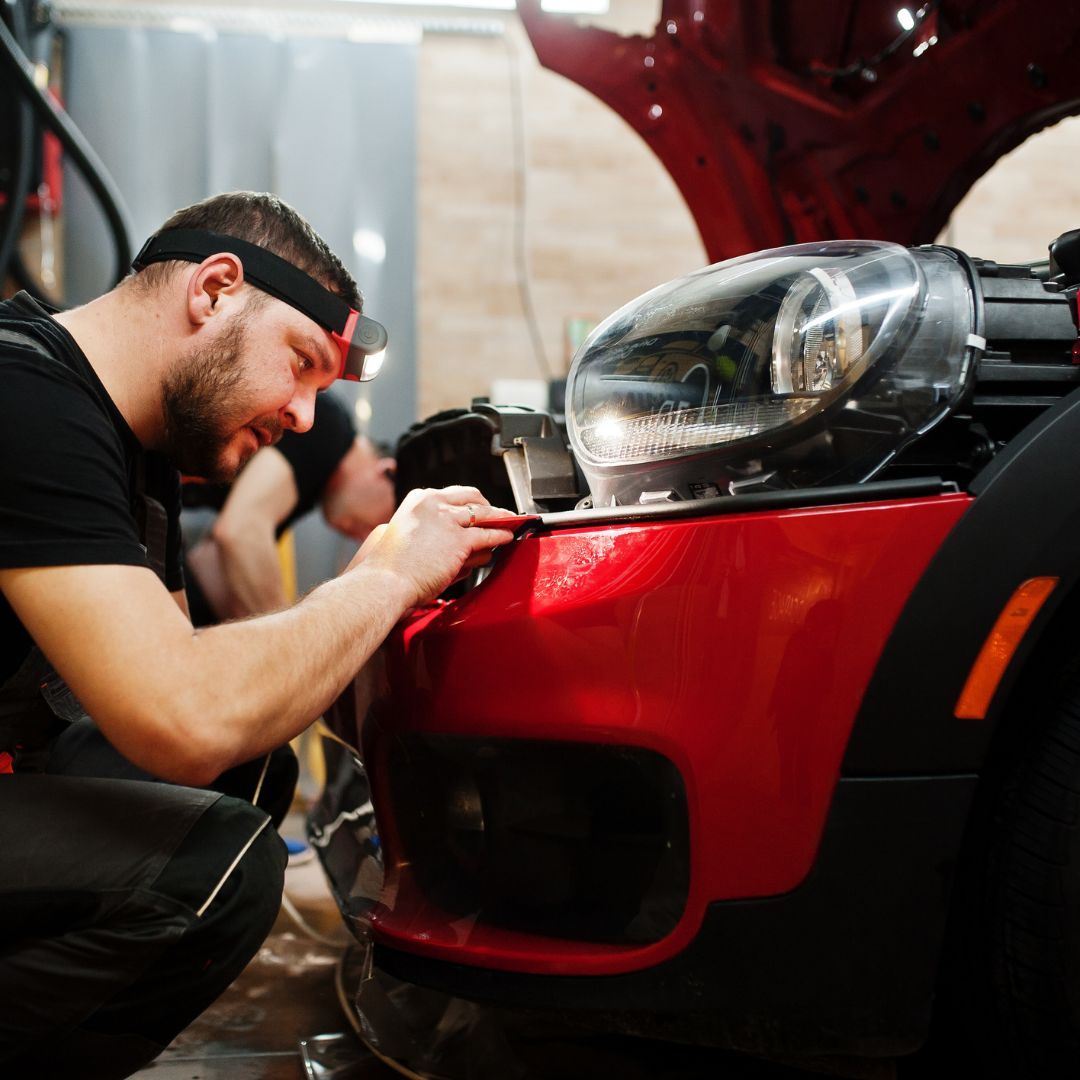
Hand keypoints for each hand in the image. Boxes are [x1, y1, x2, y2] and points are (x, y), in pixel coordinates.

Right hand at [345, 486, 515, 606]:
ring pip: (484, 515)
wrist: (384, 582)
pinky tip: (507, 537)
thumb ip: (427, 528)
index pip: (453, 494)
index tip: (478, 506)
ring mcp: (448, 521)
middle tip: (499, 514)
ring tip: (510, 523)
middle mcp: (434, 504)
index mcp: (419, 500)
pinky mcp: (459, 541)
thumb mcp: (405, 534)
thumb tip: (449, 534)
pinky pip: (488, 535)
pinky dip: (501, 535)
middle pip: (472, 499)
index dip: (470, 501)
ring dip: (501, 519)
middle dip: (488, 506)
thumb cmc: (390, 566)